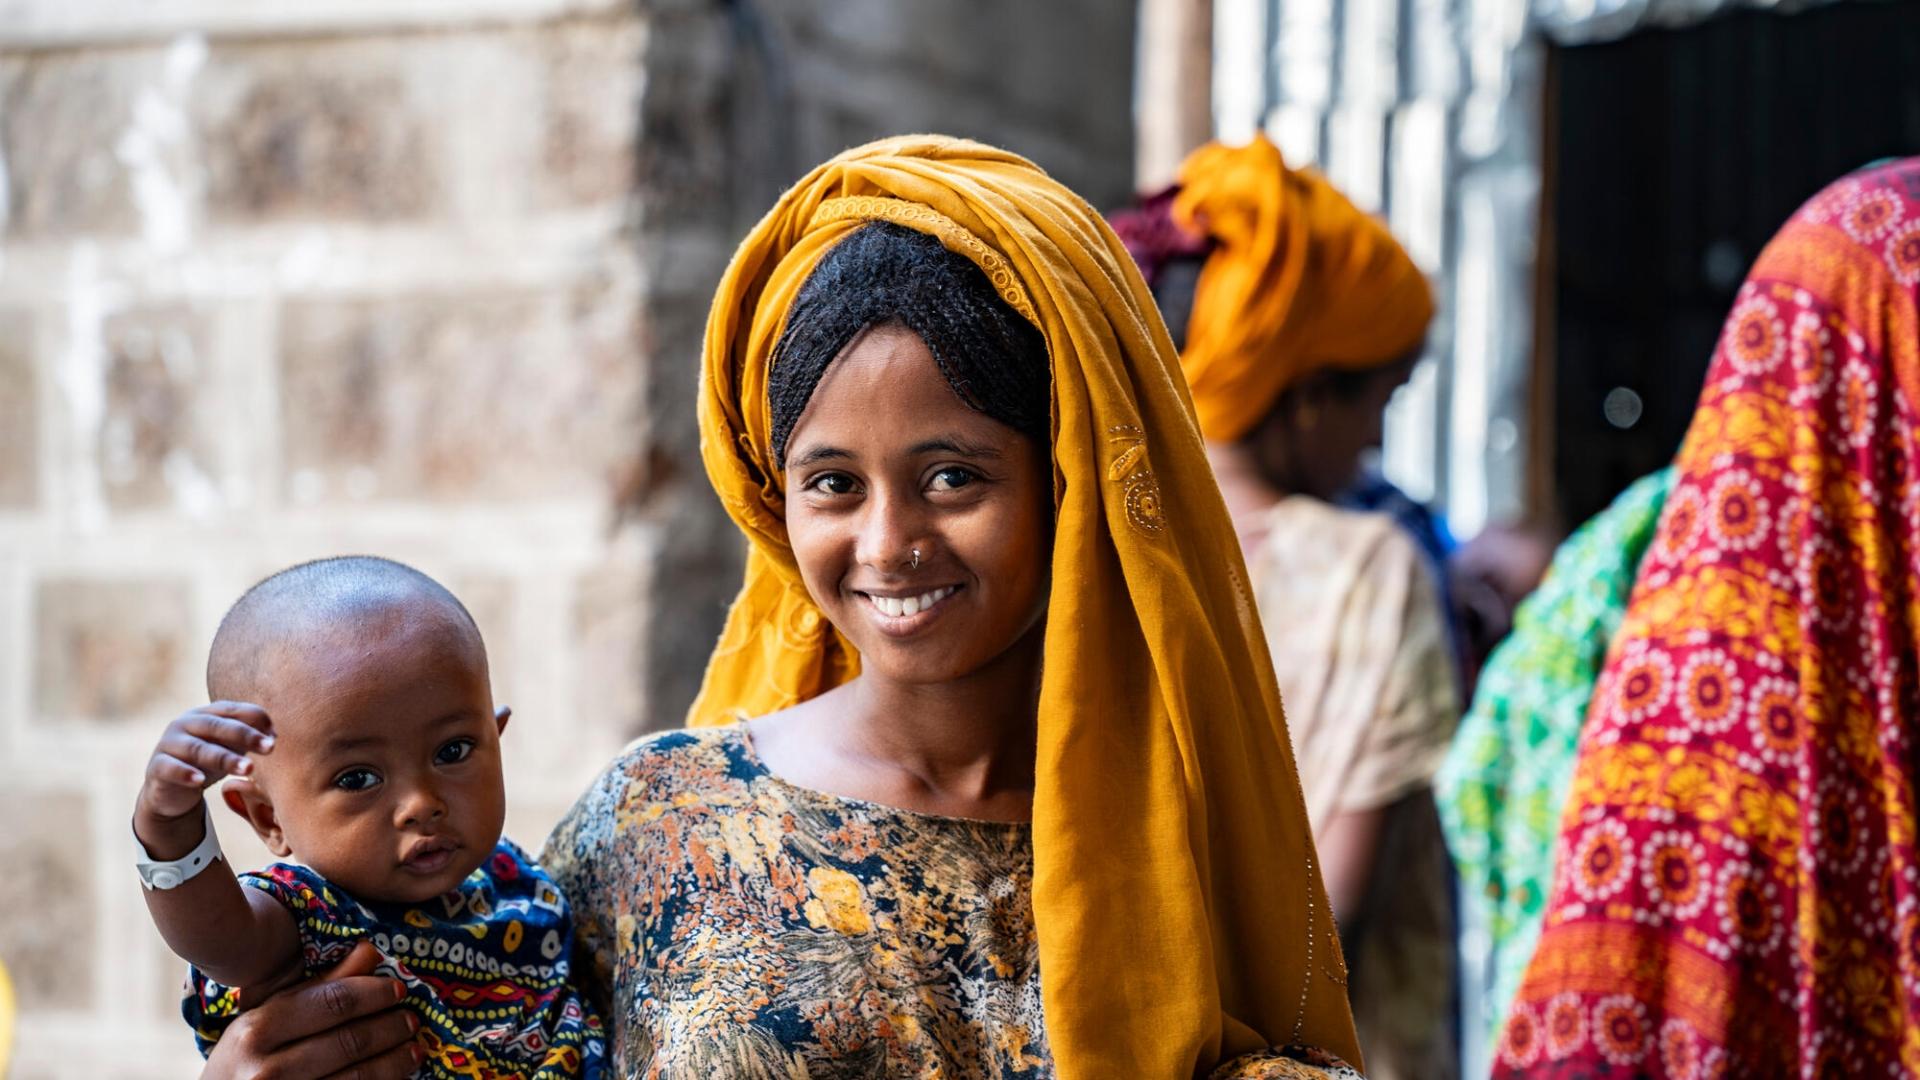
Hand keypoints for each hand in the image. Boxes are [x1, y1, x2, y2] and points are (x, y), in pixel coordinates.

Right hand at [136, 702, 274, 856]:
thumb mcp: (228, 748)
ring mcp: (168, 744)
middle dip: (245, 735)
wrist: (171, 791)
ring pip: (197, 748)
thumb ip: (248, 739)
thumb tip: (273, 736)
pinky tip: (199, 780)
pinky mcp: (156, 767)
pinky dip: (184, 773)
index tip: (276, 736)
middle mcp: (185, 724)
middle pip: (216, 725)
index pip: (232, 709)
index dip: (255, 718)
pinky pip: (170, 768)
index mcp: (205, 714)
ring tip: (248, 769)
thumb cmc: (206, 763)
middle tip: (270, 748)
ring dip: (225, 758)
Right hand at [201, 942, 420, 1079]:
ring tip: (414, 1048)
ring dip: (394, 1061)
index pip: (332, 1003)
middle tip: (412, 1020)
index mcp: (257, 1030)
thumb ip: (321, 986)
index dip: (373, 994)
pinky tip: (397, 1076)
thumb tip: (370, 950)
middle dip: (390, 1028)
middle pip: (349, 1041)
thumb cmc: (246, 1057)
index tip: (399, 989)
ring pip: (357, 1077)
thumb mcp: (270, 1017)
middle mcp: (265, 1069)